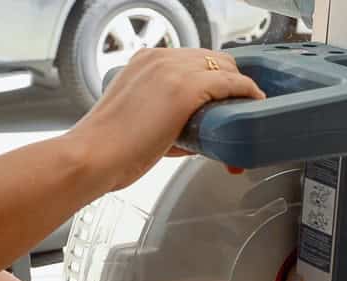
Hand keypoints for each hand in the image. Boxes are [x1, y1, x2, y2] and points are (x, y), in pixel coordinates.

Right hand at [67, 49, 263, 190]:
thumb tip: (198, 134)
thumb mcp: (140, 120)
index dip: (214, 76)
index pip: (193, 59)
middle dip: (230, 82)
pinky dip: (247, 92)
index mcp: (144, 61)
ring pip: (225, 68)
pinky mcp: (187, 89)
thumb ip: (169, 119)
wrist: (93, 156)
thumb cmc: (109, 148)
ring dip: (240, 88)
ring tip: (248, 108)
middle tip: (240, 104)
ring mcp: (174, 71)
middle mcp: (160, 59)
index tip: (225, 94)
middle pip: (213, 59)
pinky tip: (254, 103)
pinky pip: (232, 84)